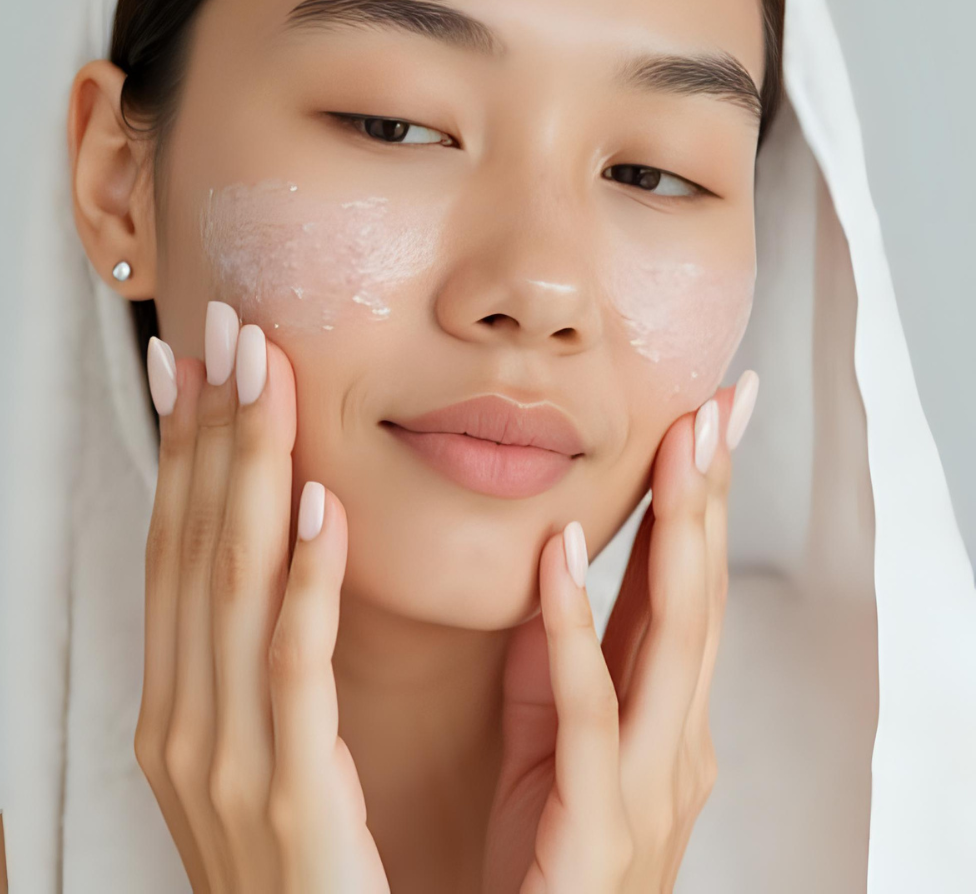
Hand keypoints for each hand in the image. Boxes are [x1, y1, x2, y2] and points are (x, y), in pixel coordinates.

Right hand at [134, 301, 388, 893]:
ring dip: (249, 472)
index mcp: (182, 703)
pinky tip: (320, 505)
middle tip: (232, 329)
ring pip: (230, 586)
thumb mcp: (273, 740)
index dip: (188, 449)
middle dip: (213, 432)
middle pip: (195, 546)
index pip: (180, 548)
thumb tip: (293, 533)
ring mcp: (222, 764)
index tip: (199, 361)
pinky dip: (301, 583)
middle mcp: (183, 722)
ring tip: (268, 377)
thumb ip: (276, 647)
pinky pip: (291, 670)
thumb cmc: (312, 857)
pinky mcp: (285, 803)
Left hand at [482, 372, 759, 893]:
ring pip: (674, 639)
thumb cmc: (538, 848)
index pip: (688, 585)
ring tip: (677, 448)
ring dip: (676, 535)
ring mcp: (651, 785)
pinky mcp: (601, 826)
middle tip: (715, 406)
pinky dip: (577, 628)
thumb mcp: (544, 730)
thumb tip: (552, 566)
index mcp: (665, 716)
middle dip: (710, 495)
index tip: (707, 418)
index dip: (699, 499)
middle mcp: (677, 741)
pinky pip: (589, 713)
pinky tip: (561, 553)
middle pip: (700, 594)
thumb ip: (557, 653)